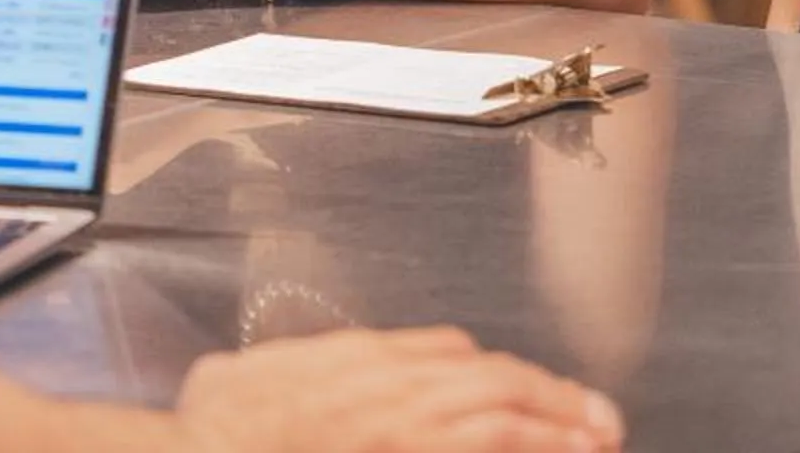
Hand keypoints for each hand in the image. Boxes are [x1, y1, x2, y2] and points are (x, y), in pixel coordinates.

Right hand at [175, 327, 623, 452]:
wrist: (200, 449)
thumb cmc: (220, 419)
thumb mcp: (262, 370)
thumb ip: (317, 366)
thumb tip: (348, 367)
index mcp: (357, 360)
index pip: (451, 355)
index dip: (504, 375)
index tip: (535, 393)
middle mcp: (386, 386)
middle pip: (489, 379)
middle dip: (550, 396)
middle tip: (599, 418)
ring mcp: (398, 426)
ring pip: (495, 413)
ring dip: (553, 424)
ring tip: (596, 438)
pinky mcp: (398, 448)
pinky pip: (474, 446)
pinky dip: (518, 446)